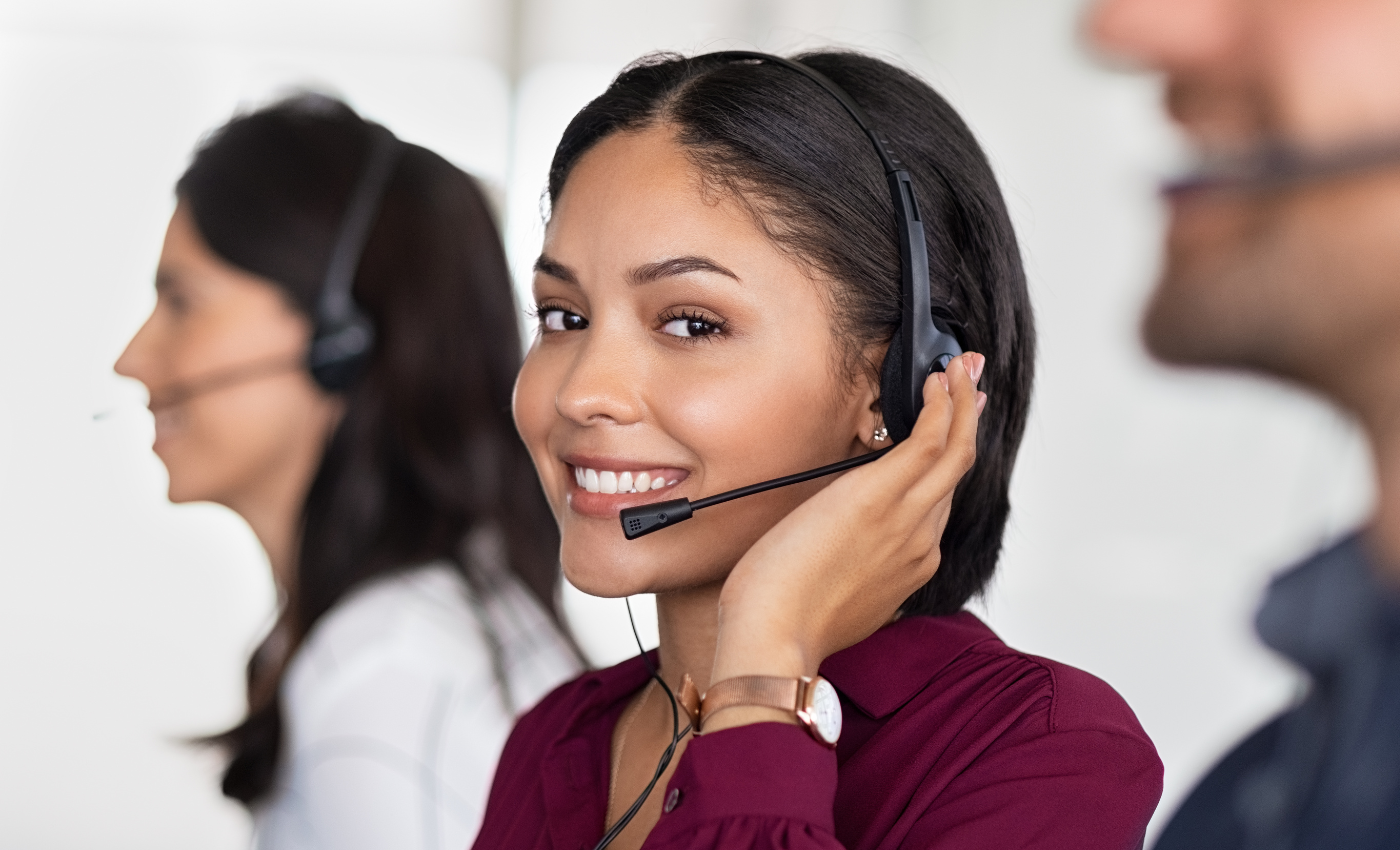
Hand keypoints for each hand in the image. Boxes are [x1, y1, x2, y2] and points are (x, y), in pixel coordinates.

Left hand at [705, 353, 983, 727]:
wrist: (774, 637)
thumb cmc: (786, 620)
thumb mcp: (833, 590)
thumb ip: (852, 562)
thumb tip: (838, 538)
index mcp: (909, 564)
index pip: (936, 500)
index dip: (947, 459)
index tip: (951, 430)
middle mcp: (920, 541)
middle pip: (956, 471)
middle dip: (968, 421)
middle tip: (972, 381)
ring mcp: (908, 519)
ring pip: (954, 450)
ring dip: (961, 403)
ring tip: (962, 368)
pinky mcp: (882, 495)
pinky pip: (930, 440)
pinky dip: (942, 406)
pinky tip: (940, 381)